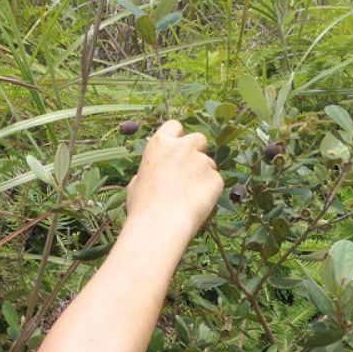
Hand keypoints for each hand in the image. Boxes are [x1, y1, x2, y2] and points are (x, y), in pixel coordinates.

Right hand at [124, 120, 224, 238]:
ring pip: (209, 163)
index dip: (177, 137)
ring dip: (203, 174)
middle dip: (197, 151)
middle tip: (190, 171)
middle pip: (198, 138)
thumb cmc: (142, 207)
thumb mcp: (136, 184)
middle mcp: (183, 147)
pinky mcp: (216, 179)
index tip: (177, 149)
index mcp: (160, 144)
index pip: (175, 126)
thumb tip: (153, 173)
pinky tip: (196, 205)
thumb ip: (150, 171)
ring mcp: (202, 162)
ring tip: (189, 196)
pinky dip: (209, 191)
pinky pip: (215, 181)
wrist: (160, 225)